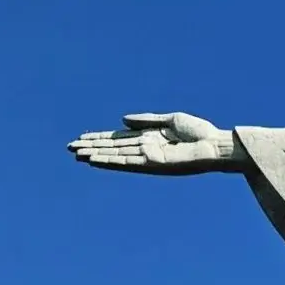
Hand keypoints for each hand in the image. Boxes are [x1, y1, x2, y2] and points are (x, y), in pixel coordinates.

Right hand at [68, 112, 240, 175]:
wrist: (215, 144)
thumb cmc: (199, 132)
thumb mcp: (170, 120)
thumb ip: (146, 120)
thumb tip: (122, 120)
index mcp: (149, 137)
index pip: (119, 139)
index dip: (100, 138)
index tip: (81, 138)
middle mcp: (145, 149)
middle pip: (113, 148)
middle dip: (92, 147)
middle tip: (70, 147)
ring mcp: (147, 157)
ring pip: (115, 155)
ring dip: (96, 154)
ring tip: (77, 154)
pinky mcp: (152, 164)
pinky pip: (126, 162)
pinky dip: (110, 161)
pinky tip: (95, 160)